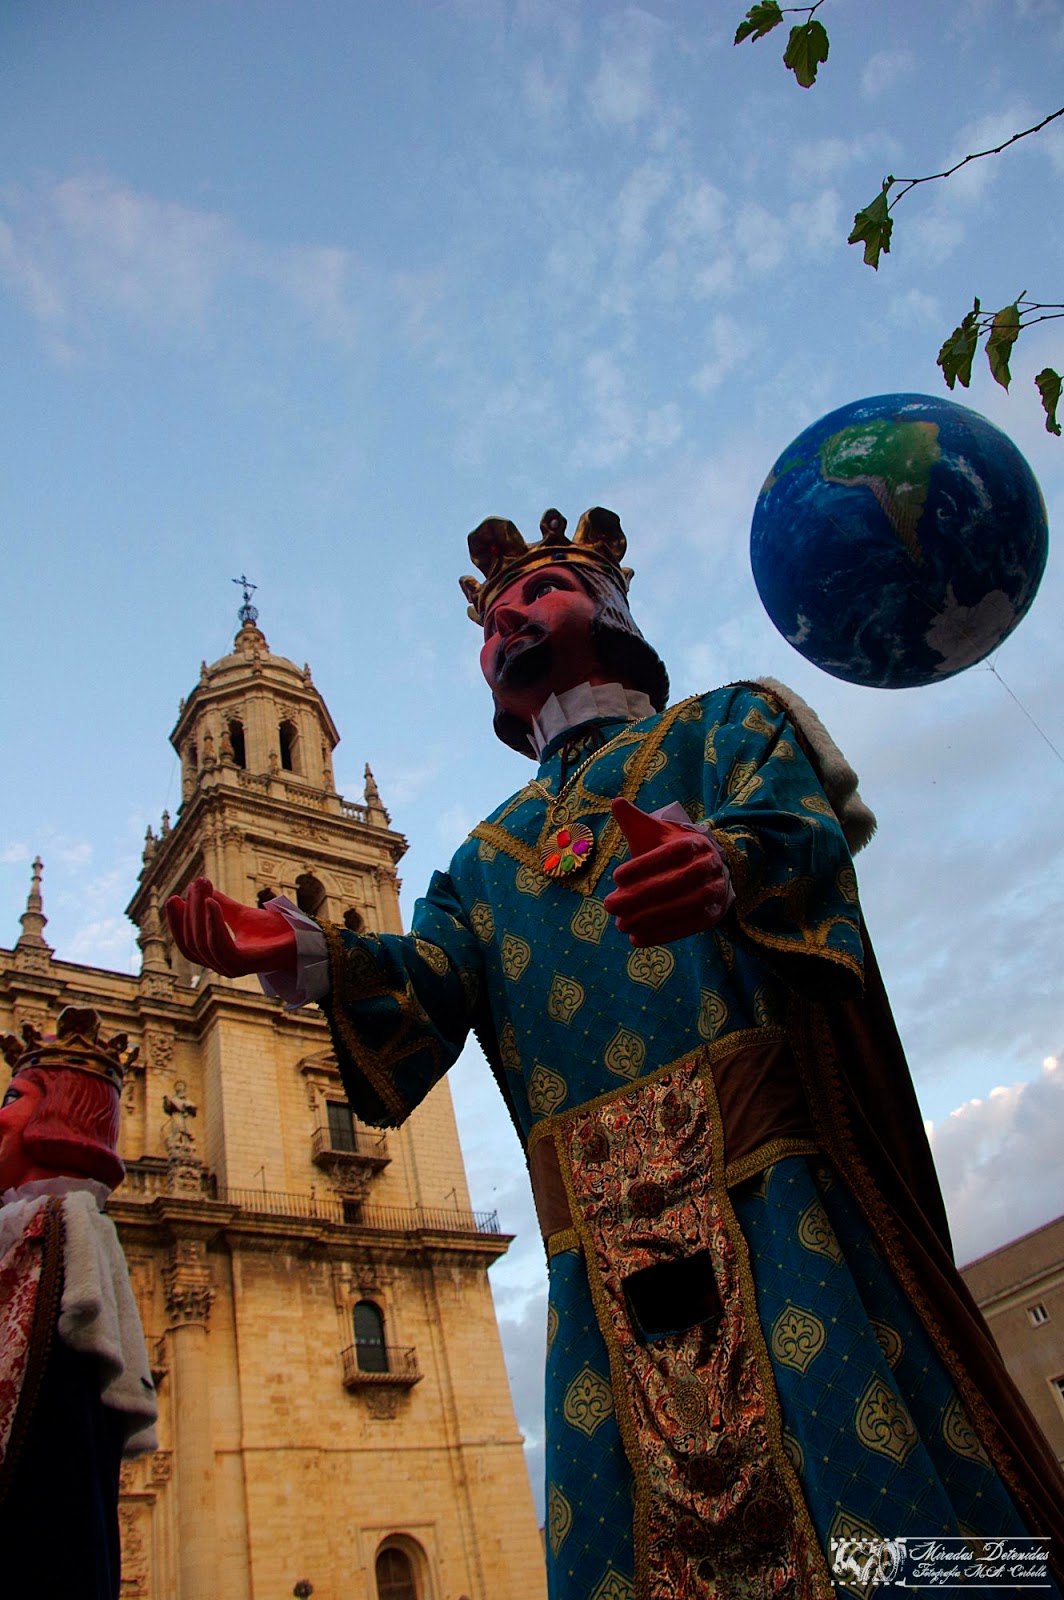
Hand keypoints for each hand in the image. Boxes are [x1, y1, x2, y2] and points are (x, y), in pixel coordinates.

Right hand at [166, 878, 296, 976]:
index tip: (173, 898)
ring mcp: (232, 968)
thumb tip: (200, 887)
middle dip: (189, 912)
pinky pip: (220, 945)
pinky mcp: (244, 965)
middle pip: (192, 942)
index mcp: (219, 957)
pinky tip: (212, 903)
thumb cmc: (276, 931)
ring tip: (201, 889)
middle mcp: (222, 967)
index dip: (177, 922)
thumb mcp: (242, 915)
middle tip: (193, 885)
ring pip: (202, 944)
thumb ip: (222, 905)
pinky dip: (213, 923)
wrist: (305, 940)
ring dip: (198, 914)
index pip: (188, 943)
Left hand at [603, 798, 733, 945]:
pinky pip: (689, 927)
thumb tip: (617, 802)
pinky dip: (662, 934)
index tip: (615, 877)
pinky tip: (636, 939)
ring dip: (650, 918)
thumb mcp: (656, 833)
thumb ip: (636, 820)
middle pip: (676, 883)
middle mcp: (710, 866)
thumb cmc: (671, 851)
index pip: (669, 854)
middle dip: (640, 896)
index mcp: (695, 843)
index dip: (642, 866)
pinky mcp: (714, 915)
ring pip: (684, 906)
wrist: (708, 870)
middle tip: (610, 905)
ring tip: (621, 925)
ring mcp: (716, 891)